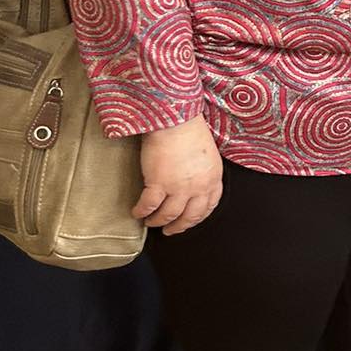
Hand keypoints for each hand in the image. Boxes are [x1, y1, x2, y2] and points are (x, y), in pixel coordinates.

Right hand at [135, 116, 222, 234]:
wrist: (174, 119)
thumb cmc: (189, 129)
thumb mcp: (207, 154)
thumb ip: (203, 171)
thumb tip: (193, 181)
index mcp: (213, 178)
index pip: (209, 205)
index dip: (197, 217)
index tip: (189, 220)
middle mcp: (199, 187)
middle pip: (190, 216)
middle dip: (179, 226)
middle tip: (169, 230)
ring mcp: (179, 188)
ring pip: (168, 215)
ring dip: (158, 221)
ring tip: (150, 222)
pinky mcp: (159, 184)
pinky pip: (149, 206)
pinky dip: (142, 211)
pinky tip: (136, 212)